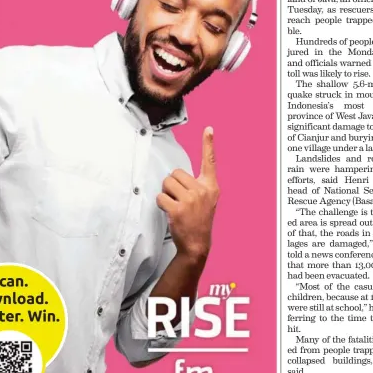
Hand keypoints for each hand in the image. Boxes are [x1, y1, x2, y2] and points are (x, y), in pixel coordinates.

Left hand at [157, 128, 218, 261]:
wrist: (197, 243)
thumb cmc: (199, 219)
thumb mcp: (207, 199)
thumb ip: (198, 185)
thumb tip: (178, 174)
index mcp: (211, 186)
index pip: (210, 161)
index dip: (208, 144)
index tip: (209, 129)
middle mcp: (202, 190)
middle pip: (176, 173)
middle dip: (173, 184)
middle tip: (180, 199)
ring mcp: (191, 200)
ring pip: (167, 183)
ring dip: (166, 193)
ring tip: (175, 205)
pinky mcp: (178, 209)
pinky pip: (161, 196)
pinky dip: (161, 203)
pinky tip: (170, 212)